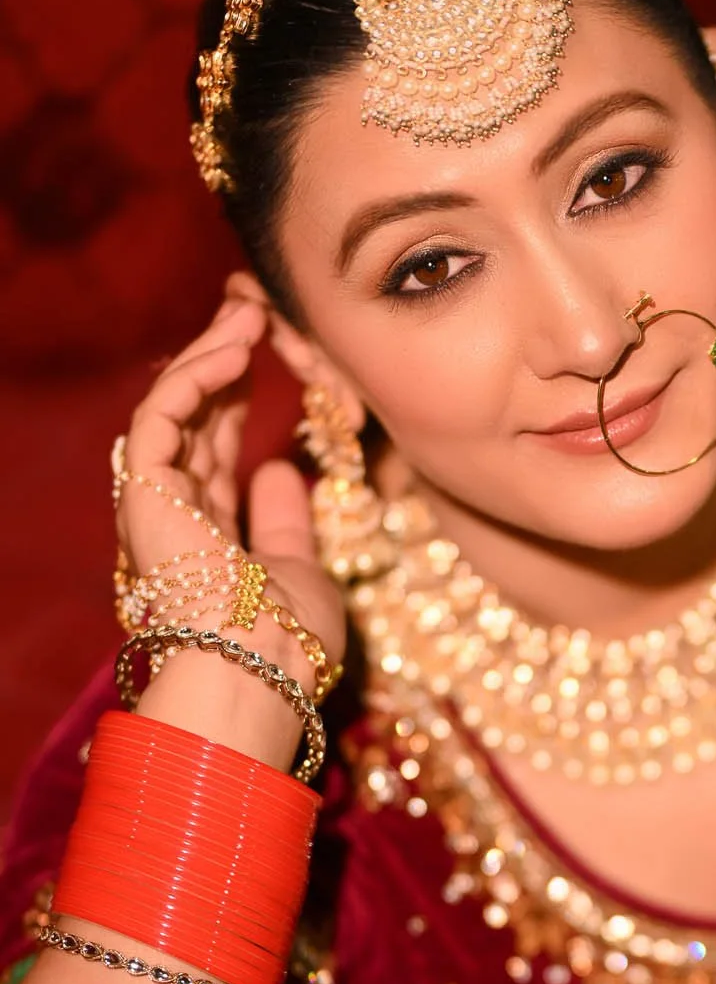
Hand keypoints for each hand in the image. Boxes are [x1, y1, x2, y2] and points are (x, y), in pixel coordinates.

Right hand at [117, 275, 345, 689]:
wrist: (260, 671)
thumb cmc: (288, 643)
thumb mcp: (302, 572)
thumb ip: (286, 521)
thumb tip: (282, 471)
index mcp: (207, 541)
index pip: (212, 454)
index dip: (233, 401)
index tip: (264, 356)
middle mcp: (174, 520)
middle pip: (190, 422)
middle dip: (218, 364)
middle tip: (251, 312)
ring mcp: (156, 506)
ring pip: (172, 411)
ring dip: (207, 357)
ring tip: (246, 315)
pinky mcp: (145, 493)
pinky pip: (161, 419)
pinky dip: (192, 379)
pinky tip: (232, 350)